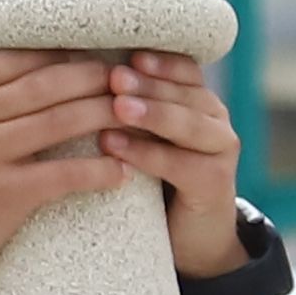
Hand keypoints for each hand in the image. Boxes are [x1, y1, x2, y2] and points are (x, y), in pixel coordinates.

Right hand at [0, 50, 131, 294]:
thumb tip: (34, 70)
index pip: (18, 57)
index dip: (63, 51)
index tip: (95, 49)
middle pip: (46, 83)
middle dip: (93, 76)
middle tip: (126, 77)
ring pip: (60, 121)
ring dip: (104, 113)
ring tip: (135, 113)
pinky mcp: (6, 195)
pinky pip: (63, 176)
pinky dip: (97, 171)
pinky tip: (122, 171)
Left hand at [104, 52, 252, 273]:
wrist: (192, 240)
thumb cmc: (157, 182)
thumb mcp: (145, 138)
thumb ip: (127, 107)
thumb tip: (75, 73)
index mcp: (198, 100)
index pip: (181, 68)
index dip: (156, 60)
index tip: (125, 54)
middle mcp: (215, 118)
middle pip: (183, 92)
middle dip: (147, 83)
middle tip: (114, 76)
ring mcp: (220, 149)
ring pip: (186, 123)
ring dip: (151, 114)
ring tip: (117, 107)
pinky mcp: (216, 182)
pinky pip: (179, 163)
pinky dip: (146, 154)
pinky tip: (115, 148)